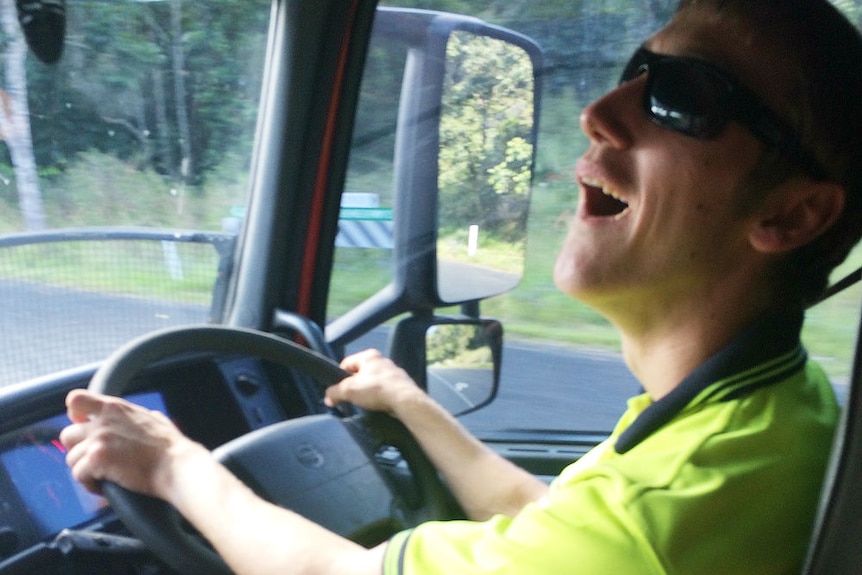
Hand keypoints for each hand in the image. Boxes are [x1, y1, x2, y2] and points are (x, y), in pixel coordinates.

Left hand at [59, 389, 205, 499]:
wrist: (176, 466)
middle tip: (94, 460)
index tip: (81, 424)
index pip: (76, 399)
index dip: (74, 414)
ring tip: (103, 477)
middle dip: (77, 449)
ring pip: (72, 459)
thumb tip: (147, 417)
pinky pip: (78, 475)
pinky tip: (104, 486)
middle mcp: (102, 421)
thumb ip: (140, 417)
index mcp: (115, 408)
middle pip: (67, 435)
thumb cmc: (171, 447)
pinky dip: (90, 484)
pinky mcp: (97, 460)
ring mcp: (98, 440)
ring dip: (85, 470)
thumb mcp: (156, 420)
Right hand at [324, 349, 422, 415]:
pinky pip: (384, 389)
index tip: (338, 390)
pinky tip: (378, 404)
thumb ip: (334, 392)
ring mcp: (393, 372)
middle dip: (354, 386)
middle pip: (360, 373)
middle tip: (351, 398)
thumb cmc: (376, 389)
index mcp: (369, 355)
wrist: (404, 401)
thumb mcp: (349, 390)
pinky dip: (379, 396)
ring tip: (365, 403)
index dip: (339, 377)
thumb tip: (328, 398)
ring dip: (367, 392)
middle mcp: (382, 360)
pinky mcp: (401, 384)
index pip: (346, 363)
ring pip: (373, 382)